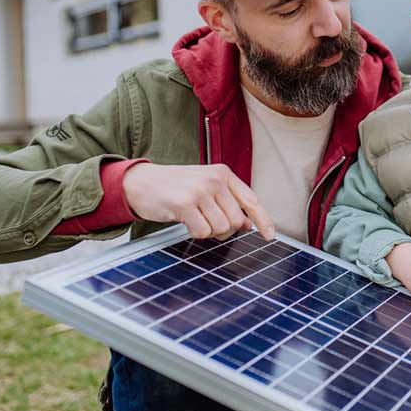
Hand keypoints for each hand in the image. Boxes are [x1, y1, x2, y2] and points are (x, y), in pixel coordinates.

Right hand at [123, 163, 274, 240]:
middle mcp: (214, 179)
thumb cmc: (175, 187)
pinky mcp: (184, 204)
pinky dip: (195, 233)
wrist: (140, 182)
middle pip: (237, 221)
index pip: (251, 200)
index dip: (263, 220)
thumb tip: (249, 224)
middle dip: (225, 230)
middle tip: (207, 222)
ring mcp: (199, 190)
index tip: (270, 236)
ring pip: (221, 229)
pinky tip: (184, 221)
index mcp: (223, 173)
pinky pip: (202, 233)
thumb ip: (228, 202)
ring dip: (209, 232)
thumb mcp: (205, 187)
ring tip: (195, 219)